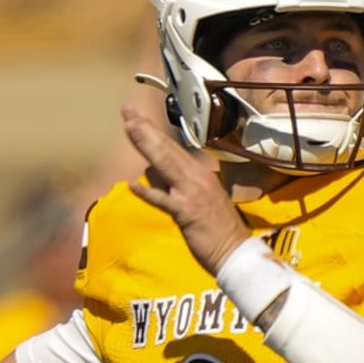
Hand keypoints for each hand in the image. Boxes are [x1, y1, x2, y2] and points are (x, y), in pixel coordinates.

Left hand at [122, 105, 249, 275]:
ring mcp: (192, 193)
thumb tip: (151, 172)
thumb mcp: (200, 198)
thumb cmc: (219, 228)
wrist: (235, 250)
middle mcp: (197, 177)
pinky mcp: (187, 213)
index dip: (154, 131)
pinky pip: (164, 201)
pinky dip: (149, 192)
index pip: (173, 148)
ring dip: (147, 145)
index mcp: (201, 173)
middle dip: (146, 129)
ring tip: (131, 127)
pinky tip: (133, 184)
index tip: (136, 117)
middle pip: (167, 149)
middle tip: (128, 111)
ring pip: (166, 164)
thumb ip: (177, 183)